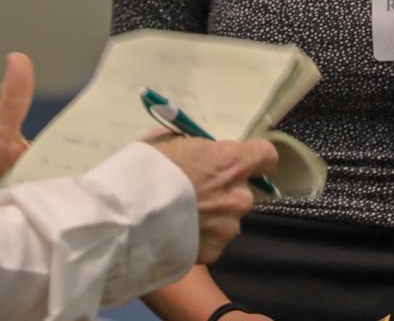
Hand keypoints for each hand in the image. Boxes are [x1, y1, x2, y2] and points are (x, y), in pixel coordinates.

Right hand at [148, 135, 279, 263]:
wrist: (126, 217)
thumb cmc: (144, 170)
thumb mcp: (168, 142)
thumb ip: (193, 147)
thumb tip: (197, 150)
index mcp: (230, 162)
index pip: (266, 156)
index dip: (254, 158)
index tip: (240, 162)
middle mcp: (238, 196)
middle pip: (242, 191)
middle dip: (225, 192)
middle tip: (196, 194)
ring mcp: (228, 227)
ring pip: (228, 219)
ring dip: (213, 217)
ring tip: (181, 219)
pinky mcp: (215, 252)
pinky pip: (213, 241)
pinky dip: (200, 238)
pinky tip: (177, 235)